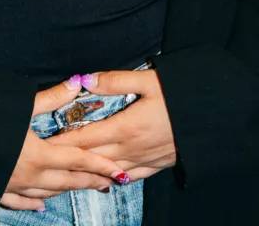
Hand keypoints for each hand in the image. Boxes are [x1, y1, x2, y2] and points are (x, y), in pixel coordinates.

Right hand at [0, 75, 129, 212]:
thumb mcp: (20, 105)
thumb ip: (51, 98)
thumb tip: (77, 84)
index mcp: (39, 154)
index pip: (78, 160)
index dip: (100, 165)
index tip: (120, 172)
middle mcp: (30, 175)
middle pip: (68, 180)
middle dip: (91, 180)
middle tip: (111, 182)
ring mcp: (13, 185)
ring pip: (48, 192)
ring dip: (68, 190)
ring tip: (84, 187)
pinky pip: (21, 202)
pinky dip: (34, 203)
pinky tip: (42, 204)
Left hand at [45, 69, 176, 180]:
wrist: (214, 116)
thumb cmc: (181, 94)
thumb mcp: (148, 80)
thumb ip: (114, 81)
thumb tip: (86, 80)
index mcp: (126, 127)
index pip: (85, 138)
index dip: (63, 141)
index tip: (45, 141)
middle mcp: (131, 149)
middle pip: (92, 158)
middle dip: (69, 158)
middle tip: (48, 157)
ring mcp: (144, 160)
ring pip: (108, 171)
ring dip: (88, 171)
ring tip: (70, 171)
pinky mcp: (156, 165)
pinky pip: (129, 177)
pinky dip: (113, 178)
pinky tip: (106, 178)